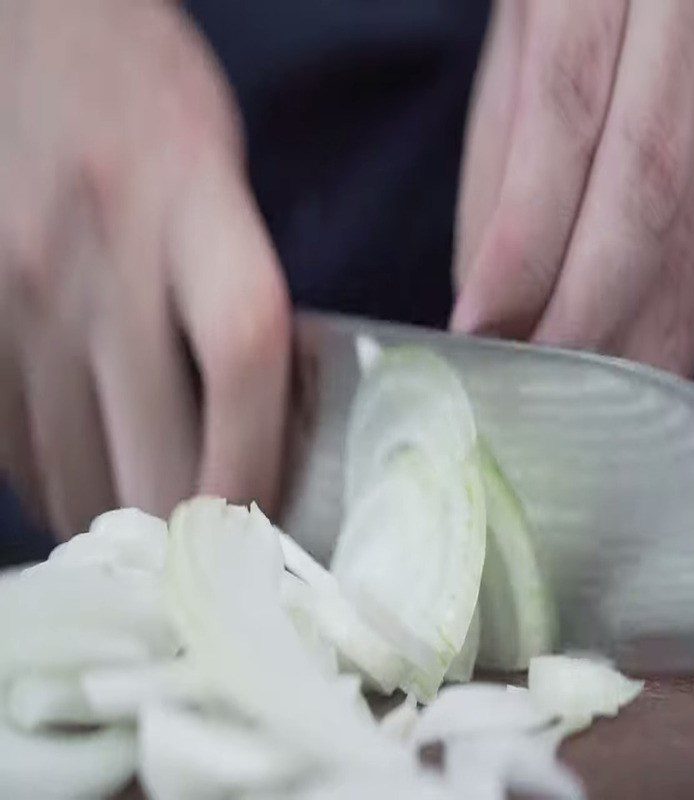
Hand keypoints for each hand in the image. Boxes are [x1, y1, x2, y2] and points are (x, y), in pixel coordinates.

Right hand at [0, 0, 289, 537]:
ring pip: (71, 469)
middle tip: (212, 547)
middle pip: (154, 449)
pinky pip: (11, 443)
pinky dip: (54, 479)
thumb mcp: (226, 187)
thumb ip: (241, 301)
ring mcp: (19, 291)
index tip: (263, 519)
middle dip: (188, 528)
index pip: (243, 361)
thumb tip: (257, 425)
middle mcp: (99, 255)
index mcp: (193, 208)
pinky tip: (87, 470)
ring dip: (118, 516)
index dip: (258, 462)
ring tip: (152, 520)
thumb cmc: (152, 110)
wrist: (32, 35)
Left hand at [452, 0, 693, 373]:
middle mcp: (692, 37)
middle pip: (644, 197)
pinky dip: (664, 334)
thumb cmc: (556, 18)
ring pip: (688, 239)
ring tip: (568, 407)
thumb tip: (488, 310)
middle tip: (524, 387)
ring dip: (627, 341)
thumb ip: (500, 183)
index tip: (476, 326)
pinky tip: (626, 382)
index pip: (565, 120)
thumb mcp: (504, 70)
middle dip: (580, 313)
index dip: (523, 240)